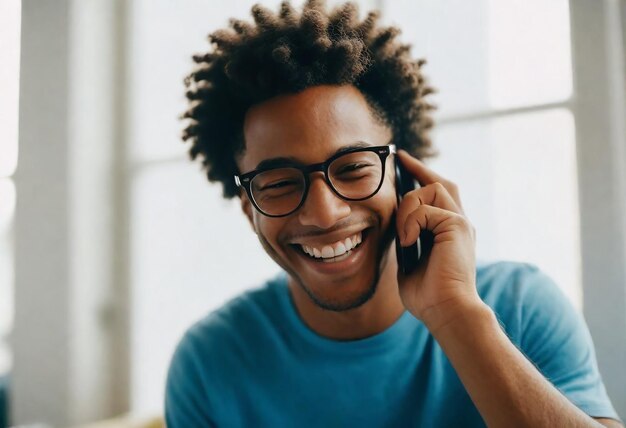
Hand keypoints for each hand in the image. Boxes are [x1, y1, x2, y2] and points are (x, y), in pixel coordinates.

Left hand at [395, 149, 482, 331]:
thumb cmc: (428, 296)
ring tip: (403, 234)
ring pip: (431, 189)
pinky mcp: (457, 226)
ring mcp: (460, 223)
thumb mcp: (409, 263)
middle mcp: (459, 224)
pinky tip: (408, 242)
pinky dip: (411, 223)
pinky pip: (426, 209)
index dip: (422, 176)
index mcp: (450, 232)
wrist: (446, 311)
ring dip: (408, 207)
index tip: (404, 163)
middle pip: (442, 183)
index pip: (439, 195)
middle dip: (420, 169)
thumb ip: (406, 242)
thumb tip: (395, 228)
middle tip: (400, 159)